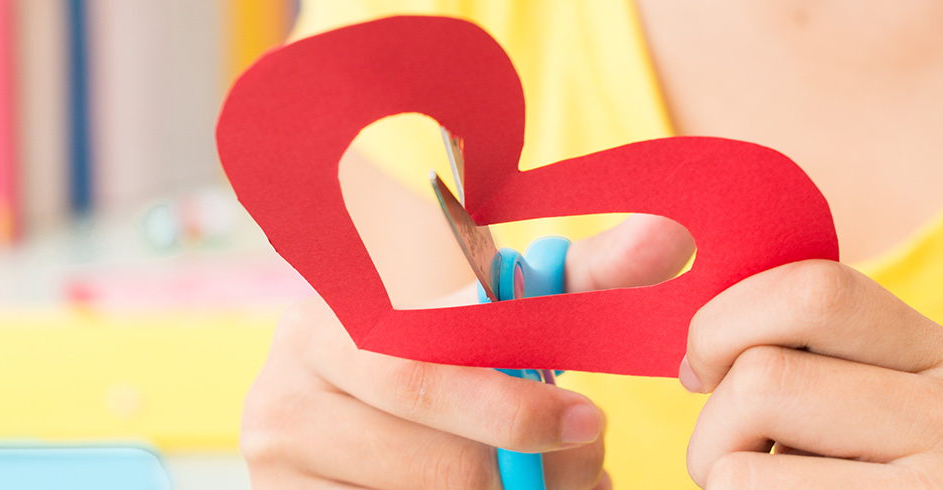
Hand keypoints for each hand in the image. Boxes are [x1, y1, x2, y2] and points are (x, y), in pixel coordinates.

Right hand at [242, 216, 694, 488]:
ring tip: (542, 483)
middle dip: (519, 470)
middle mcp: (283, 390)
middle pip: (427, 458)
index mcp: (328, 318)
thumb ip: (575, 277)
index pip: (423, 372)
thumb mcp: (493, 306)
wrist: (348, 394)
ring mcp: (275, 464)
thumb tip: (668, 241)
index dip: (511, 407)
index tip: (586, 422)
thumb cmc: (436, 344)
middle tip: (582, 467)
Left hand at [681, 260, 942, 488]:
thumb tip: (682, 304)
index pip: (817, 287)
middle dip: (714, 428)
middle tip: (735, 471)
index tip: (702, 371)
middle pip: (764, 376)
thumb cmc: (862, 488)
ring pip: (744, 457)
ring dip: (722, 487)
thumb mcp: (857, 417)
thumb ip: (806, 356)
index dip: (726, 322)